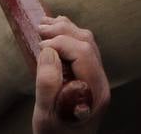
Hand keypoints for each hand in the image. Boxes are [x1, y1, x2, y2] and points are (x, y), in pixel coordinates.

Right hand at [32, 16, 109, 133]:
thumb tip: (48, 52)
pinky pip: (84, 51)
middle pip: (87, 44)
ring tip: (46, 26)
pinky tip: (56, 34)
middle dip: (63, 30)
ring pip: (88, 43)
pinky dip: (69, 38)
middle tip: (40, 28)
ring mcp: (97, 80)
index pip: (83, 53)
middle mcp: (100, 83)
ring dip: (66, 30)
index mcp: (94, 92)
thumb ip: (47, 85)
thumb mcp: (45, 115)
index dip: (61, 42)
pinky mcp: (89, 79)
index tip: (40, 45)